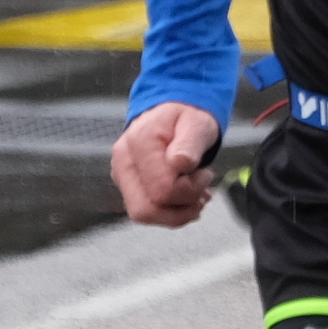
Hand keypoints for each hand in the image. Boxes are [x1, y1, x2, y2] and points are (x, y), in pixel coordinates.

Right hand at [112, 101, 221, 227]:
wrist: (173, 114)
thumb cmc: (187, 118)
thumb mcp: (197, 123)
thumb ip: (189, 144)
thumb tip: (179, 164)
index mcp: (139, 142)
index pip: (162, 189)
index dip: (189, 190)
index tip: (205, 174)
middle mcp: (123, 161)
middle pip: (146, 209)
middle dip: (181, 209)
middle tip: (203, 191)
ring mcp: (122, 175)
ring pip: (144, 214)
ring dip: (177, 213)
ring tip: (198, 196)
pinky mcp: (128, 186)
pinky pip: (146, 211)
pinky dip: (171, 212)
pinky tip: (188, 198)